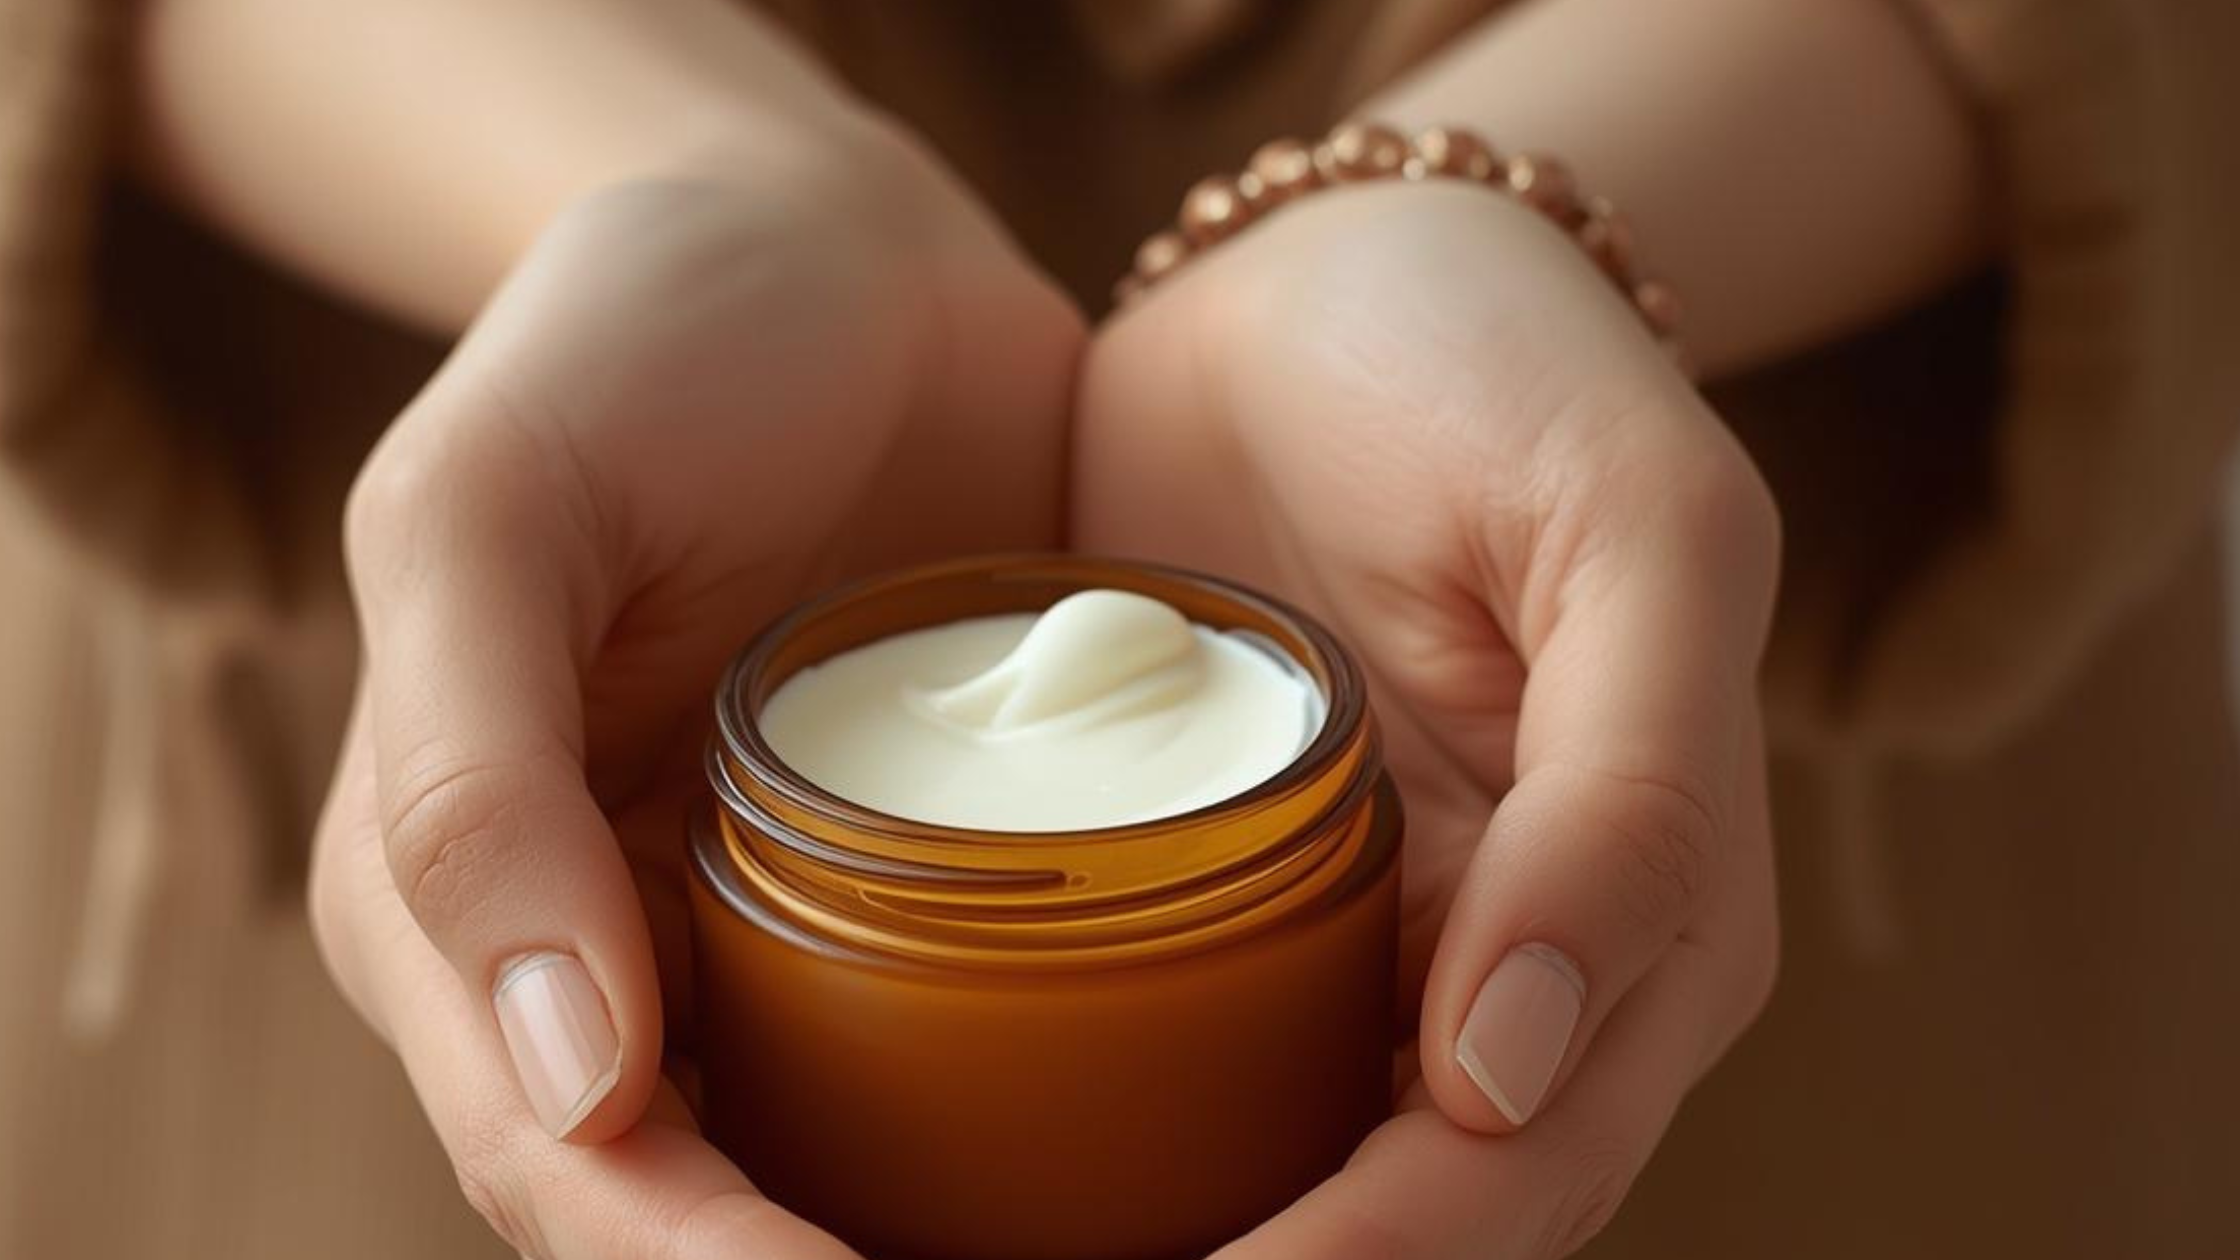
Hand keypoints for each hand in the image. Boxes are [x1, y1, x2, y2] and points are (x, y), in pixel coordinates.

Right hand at [311, 132, 1081, 1258]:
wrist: (831, 247)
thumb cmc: (638, 340)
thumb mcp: (497, 507)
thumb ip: (472, 775)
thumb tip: (568, 1080)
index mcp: (463, 898)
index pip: (565, 1166)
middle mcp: (609, 947)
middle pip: (691, 1207)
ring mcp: (766, 927)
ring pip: (826, 1166)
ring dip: (935, 1244)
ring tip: (1107, 1254)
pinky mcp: (912, 883)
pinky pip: (948, 1049)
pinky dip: (1015, 1139)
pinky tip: (1142, 1172)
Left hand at [1073, 182, 1780, 1257]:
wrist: (1332, 279)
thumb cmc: (1503, 368)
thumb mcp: (1634, 529)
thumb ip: (1636, 796)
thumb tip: (1509, 1073)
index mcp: (1652, 923)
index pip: (1512, 1173)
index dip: (1370, 1258)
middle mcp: (1516, 973)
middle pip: (1409, 1219)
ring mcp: (1369, 947)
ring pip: (1293, 1181)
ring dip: (1178, 1238)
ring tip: (982, 1256)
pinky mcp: (1237, 902)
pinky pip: (1183, 1065)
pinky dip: (1104, 1149)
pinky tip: (985, 1181)